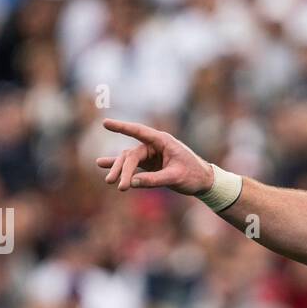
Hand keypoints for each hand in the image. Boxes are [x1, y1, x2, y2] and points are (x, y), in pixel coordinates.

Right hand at [94, 119, 213, 194]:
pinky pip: (132, 165)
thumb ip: (154, 180)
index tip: (105, 123)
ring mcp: (151, 155)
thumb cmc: (193, 175)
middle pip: (132, 154)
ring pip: (129, 160)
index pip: (139, 132)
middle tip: (116, 184)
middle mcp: (155, 145)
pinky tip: (103, 165)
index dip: (122, 127)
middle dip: (123, 169)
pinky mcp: (150, 164)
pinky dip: (120, 167)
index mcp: (163, 141)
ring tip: (109, 181)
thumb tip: (132, 183)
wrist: (203, 181)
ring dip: (119, 170)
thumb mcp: (175, 178)